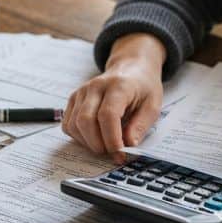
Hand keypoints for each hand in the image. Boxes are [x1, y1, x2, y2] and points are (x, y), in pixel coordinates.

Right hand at [62, 34, 165, 162]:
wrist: (131, 68)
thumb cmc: (143, 87)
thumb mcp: (153, 105)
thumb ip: (141, 125)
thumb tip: (128, 144)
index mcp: (118, 85)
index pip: (108, 115)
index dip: (112, 139)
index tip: (120, 155)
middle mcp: (95, 86)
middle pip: (86, 120)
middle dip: (98, 144)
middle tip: (112, 153)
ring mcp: (82, 92)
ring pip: (74, 124)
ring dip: (88, 143)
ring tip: (105, 145)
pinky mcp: (74, 99)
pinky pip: (68, 124)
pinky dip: (78, 137)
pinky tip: (94, 138)